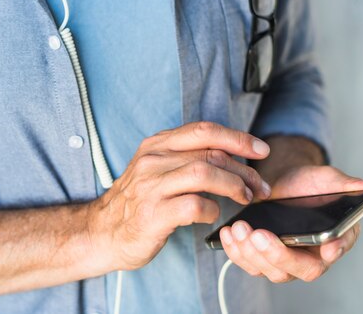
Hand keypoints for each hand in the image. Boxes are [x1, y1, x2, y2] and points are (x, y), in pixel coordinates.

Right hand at [87, 121, 271, 270]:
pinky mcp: (152, 214)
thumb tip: (230, 154)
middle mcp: (152, 161)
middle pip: (210, 153)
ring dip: (234, 186)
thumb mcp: (156, 169)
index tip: (261, 150)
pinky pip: (195, 205)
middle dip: (243, 169)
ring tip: (245, 198)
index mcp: (156, 145)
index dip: (237, 138)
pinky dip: (212, 209)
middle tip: (260, 186)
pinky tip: (213, 215)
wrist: (102, 232)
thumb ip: (185, 157)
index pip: (203, 130)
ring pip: (204, 173)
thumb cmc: (137, 202)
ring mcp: (150, 187)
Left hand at [219, 165, 362, 281]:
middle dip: (273, 253)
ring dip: (248, 252)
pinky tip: (227, 232)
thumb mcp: (332, 180)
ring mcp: (280, 259)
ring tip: (237, 229)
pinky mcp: (258, 255)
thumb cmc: (311, 184)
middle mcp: (306, 257)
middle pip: (290, 269)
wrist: (285, 181)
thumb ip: (354, 187)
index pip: (327, 257)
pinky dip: (234, 250)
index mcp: (331, 243)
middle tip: (257, 233)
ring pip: (264, 269)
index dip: (324, 253)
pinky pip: (246, 261)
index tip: (320, 244)